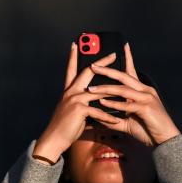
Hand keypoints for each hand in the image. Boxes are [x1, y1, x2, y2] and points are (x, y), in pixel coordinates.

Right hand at [33, 43, 118, 161]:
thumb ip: (81, 101)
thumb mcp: (72, 109)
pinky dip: (108, 116)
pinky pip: (98, 111)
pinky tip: (117, 120)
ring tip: (127, 90)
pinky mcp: (79, 110)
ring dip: (113, 91)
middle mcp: (71, 91)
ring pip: (98, 91)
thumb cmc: (65, 126)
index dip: (73, 56)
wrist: (54, 139)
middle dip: (102, 62)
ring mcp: (74, 99)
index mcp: (69, 89)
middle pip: (88, 71)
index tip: (75, 44)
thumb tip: (94, 98)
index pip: (71, 69)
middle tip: (113, 54)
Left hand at [86, 42, 181, 146]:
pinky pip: (127, 103)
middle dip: (107, 70)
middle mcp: (145, 90)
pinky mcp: (146, 107)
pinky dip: (114, 103)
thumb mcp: (128, 123)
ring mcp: (146, 97)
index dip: (127, 58)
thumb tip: (99, 117)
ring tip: (90, 88)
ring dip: (105, 88)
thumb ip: (114, 119)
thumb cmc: (149, 130)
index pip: (132, 71)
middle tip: (92, 66)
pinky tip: (103, 102)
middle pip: (124, 76)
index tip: (122, 46)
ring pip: (123, 88)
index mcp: (142, 91)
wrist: (166, 140)